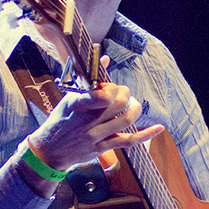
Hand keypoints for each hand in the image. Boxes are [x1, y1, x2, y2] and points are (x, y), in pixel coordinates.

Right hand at [28, 81, 163, 171]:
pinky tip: (158, 128)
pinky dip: (146, 134)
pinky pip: (129, 141)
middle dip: (126, 94)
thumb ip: (89, 79)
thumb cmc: (61, 119)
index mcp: (77, 104)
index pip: (102, 94)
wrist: (49, 150)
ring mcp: (95, 136)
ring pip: (126, 120)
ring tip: (133, 105)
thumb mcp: (69, 97)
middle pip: (119, 104)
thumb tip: (105, 58)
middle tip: (123, 93)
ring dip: (135, 109)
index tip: (110, 87)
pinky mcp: (102, 149)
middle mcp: (86, 120)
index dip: (112, 88)